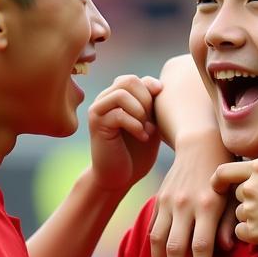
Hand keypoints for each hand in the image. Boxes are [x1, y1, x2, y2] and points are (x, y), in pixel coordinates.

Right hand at [87, 75, 163, 193]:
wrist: (119, 177)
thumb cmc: (137, 151)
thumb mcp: (150, 123)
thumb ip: (152, 103)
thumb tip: (159, 84)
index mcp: (117, 97)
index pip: (135, 79)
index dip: (151, 90)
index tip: (160, 109)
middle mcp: (105, 100)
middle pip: (128, 81)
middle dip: (146, 100)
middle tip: (151, 121)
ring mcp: (98, 111)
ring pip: (121, 94)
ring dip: (140, 111)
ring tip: (147, 129)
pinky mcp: (97, 125)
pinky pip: (118, 114)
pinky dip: (135, 125)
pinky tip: (143, 137)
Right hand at [149, 131, 235, 256]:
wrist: (201, 143)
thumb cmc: (226, 173)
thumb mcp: (235, 195)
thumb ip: (230, 223)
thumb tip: (226, 250)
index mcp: (208, 205)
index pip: (201, 246)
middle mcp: (186, 205)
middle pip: (177, 248)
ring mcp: (170, 202)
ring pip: (159, 240)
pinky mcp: (160, 199)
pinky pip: (153, 228)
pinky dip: (153, 248)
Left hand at [212, 121, 257, 250]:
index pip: (224, 172)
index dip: (217, 180)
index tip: (218, 186)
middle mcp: (251, 188)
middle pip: (237, 194)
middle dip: (249, 199)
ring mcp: (251, 211)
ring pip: (240, 214)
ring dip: (251, 216)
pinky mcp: (254, 232)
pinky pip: (241, 232)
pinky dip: (251, 232)